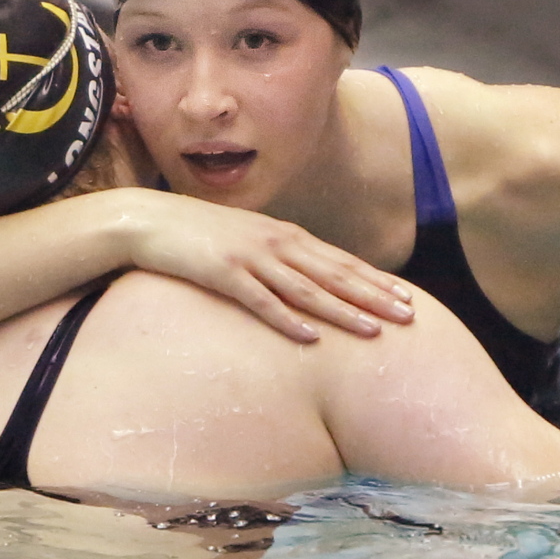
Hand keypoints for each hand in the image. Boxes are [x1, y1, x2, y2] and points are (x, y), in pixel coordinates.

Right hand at [120, 191, 413, 342]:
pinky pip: (261, 301)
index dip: (374, 280)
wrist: (150, 219)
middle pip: (333, 274)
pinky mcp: (223, 274)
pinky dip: (287, 319)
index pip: (339, 260)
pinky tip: (310, 338)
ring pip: (306, 289)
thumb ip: (275, 255)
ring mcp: (249, 258)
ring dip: (342, 311)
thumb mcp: (246, 238)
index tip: (406, 297)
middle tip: (409, 316)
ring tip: (374, 331)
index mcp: (282, 234)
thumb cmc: (199, 232)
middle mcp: (274, 243)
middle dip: (374, 296)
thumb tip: (304, 279)